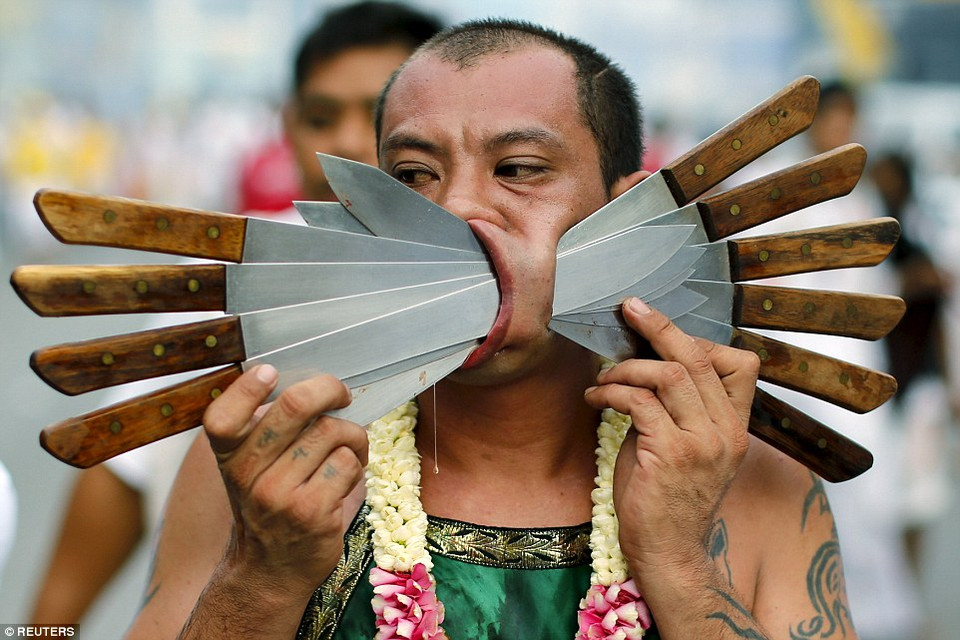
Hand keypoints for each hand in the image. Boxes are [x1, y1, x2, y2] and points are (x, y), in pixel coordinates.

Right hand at [202, 364, 367, 594]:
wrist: (270, 571)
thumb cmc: (271, 505)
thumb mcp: (252, 468)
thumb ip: (268, 428)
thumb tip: (314, 381)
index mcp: (229, 456)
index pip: (222, 417)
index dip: (246, 389)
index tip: (270, 373)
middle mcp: (247, 475)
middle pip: (295, 406)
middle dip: (329, 389)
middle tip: (342, 394)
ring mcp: (279, 495)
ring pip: (332, 431)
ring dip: (352, 434)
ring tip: (349, 448)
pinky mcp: (312, 513)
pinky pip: (348, 463)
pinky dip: (357, 463)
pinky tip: (349, 474)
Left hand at [583, 298, 758, 591]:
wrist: (669, 552)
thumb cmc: (667, 498)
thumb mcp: (686, 446)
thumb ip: (679, 407)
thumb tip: (648, 361)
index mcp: (736, 426)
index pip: (741, 364)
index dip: (701, 340)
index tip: (662, 334)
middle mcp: (727, 431)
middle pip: (698, 357)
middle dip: (660, 326)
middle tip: (630, 308)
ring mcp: (703, 443)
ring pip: (669, 374)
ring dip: (627, 366)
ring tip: (604, 377)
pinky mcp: (671, 454)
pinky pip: (639, 402)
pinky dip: (612, 391)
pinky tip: (596, 397)